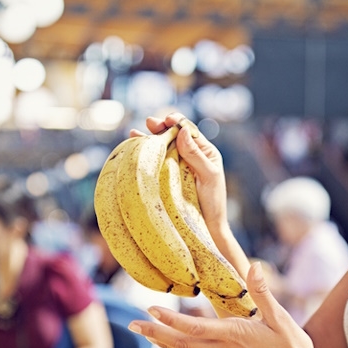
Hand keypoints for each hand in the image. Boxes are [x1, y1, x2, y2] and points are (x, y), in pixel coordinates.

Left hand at [129, 263, 335, 347]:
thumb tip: (254, 266)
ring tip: (146, 335)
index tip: (150, 309)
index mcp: (233, 336)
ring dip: (164, 343)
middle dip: (154, 334)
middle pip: (180, 343)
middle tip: (131, 325)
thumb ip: (263, 293)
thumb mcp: (282, 318)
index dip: (169, 319)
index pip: (193, 327)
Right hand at [142, 114, 228, 231]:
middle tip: (149, 122)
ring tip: (135, 133)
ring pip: (162, 149)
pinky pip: (156, 164)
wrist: (207, 228)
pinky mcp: (166, 180)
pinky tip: (134, 148)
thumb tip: (182, 131)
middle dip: (160, 128)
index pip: (189, 132)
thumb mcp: (208, 176)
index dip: (177, 123)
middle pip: (173, 137)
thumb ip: (195, 154)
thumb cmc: (213, 203)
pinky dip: (146, 155)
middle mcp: (190, 157)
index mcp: (204, 153)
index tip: (167, 119)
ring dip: (149, 139)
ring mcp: (177, 168)